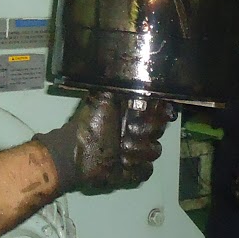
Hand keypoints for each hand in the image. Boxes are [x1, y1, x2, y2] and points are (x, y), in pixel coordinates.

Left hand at [36, 92, 175, 194]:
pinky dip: (136, 168)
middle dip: (142, 133)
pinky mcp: (136, 170)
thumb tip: (131, 67)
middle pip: (161, 130)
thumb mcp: (103, 98)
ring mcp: (140, 150)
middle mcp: (141, 130)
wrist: (76, 155)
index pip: (161, 110)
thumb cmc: (88, 125)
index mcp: (136, 112)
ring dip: (136, 152)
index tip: (138, 118)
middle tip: (125, 134)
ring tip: (119, 152)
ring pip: (155, 151)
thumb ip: (119, 85)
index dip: (155, 115)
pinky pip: (148, 169)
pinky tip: (122, 165)